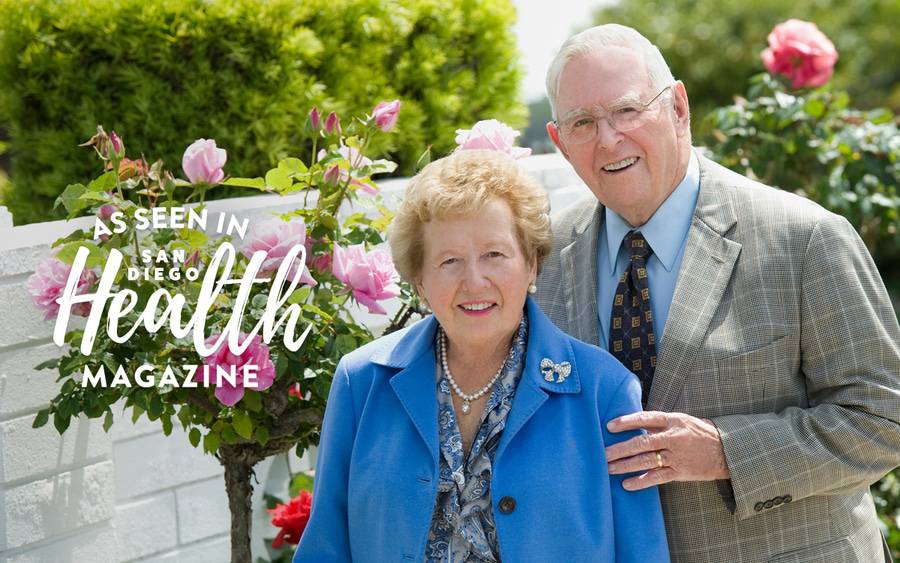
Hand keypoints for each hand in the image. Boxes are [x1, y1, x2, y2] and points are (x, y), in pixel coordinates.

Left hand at [605, 411, 729, 490]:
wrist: (725, 450)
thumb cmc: (697, 432)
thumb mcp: (680, 420)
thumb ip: (659, 422)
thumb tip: (632, 421)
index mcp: (672, 421)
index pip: (646, 418)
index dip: (627, 422)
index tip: (609, 426)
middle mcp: (673, 438)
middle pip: (642, 443)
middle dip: (620, 448)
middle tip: (602, 453)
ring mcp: (676, 456)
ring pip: (646, 461)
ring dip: (625, 465)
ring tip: (608, 468)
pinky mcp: (680, 472)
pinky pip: (657, 478)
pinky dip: (641, 481)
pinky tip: (626, 484)